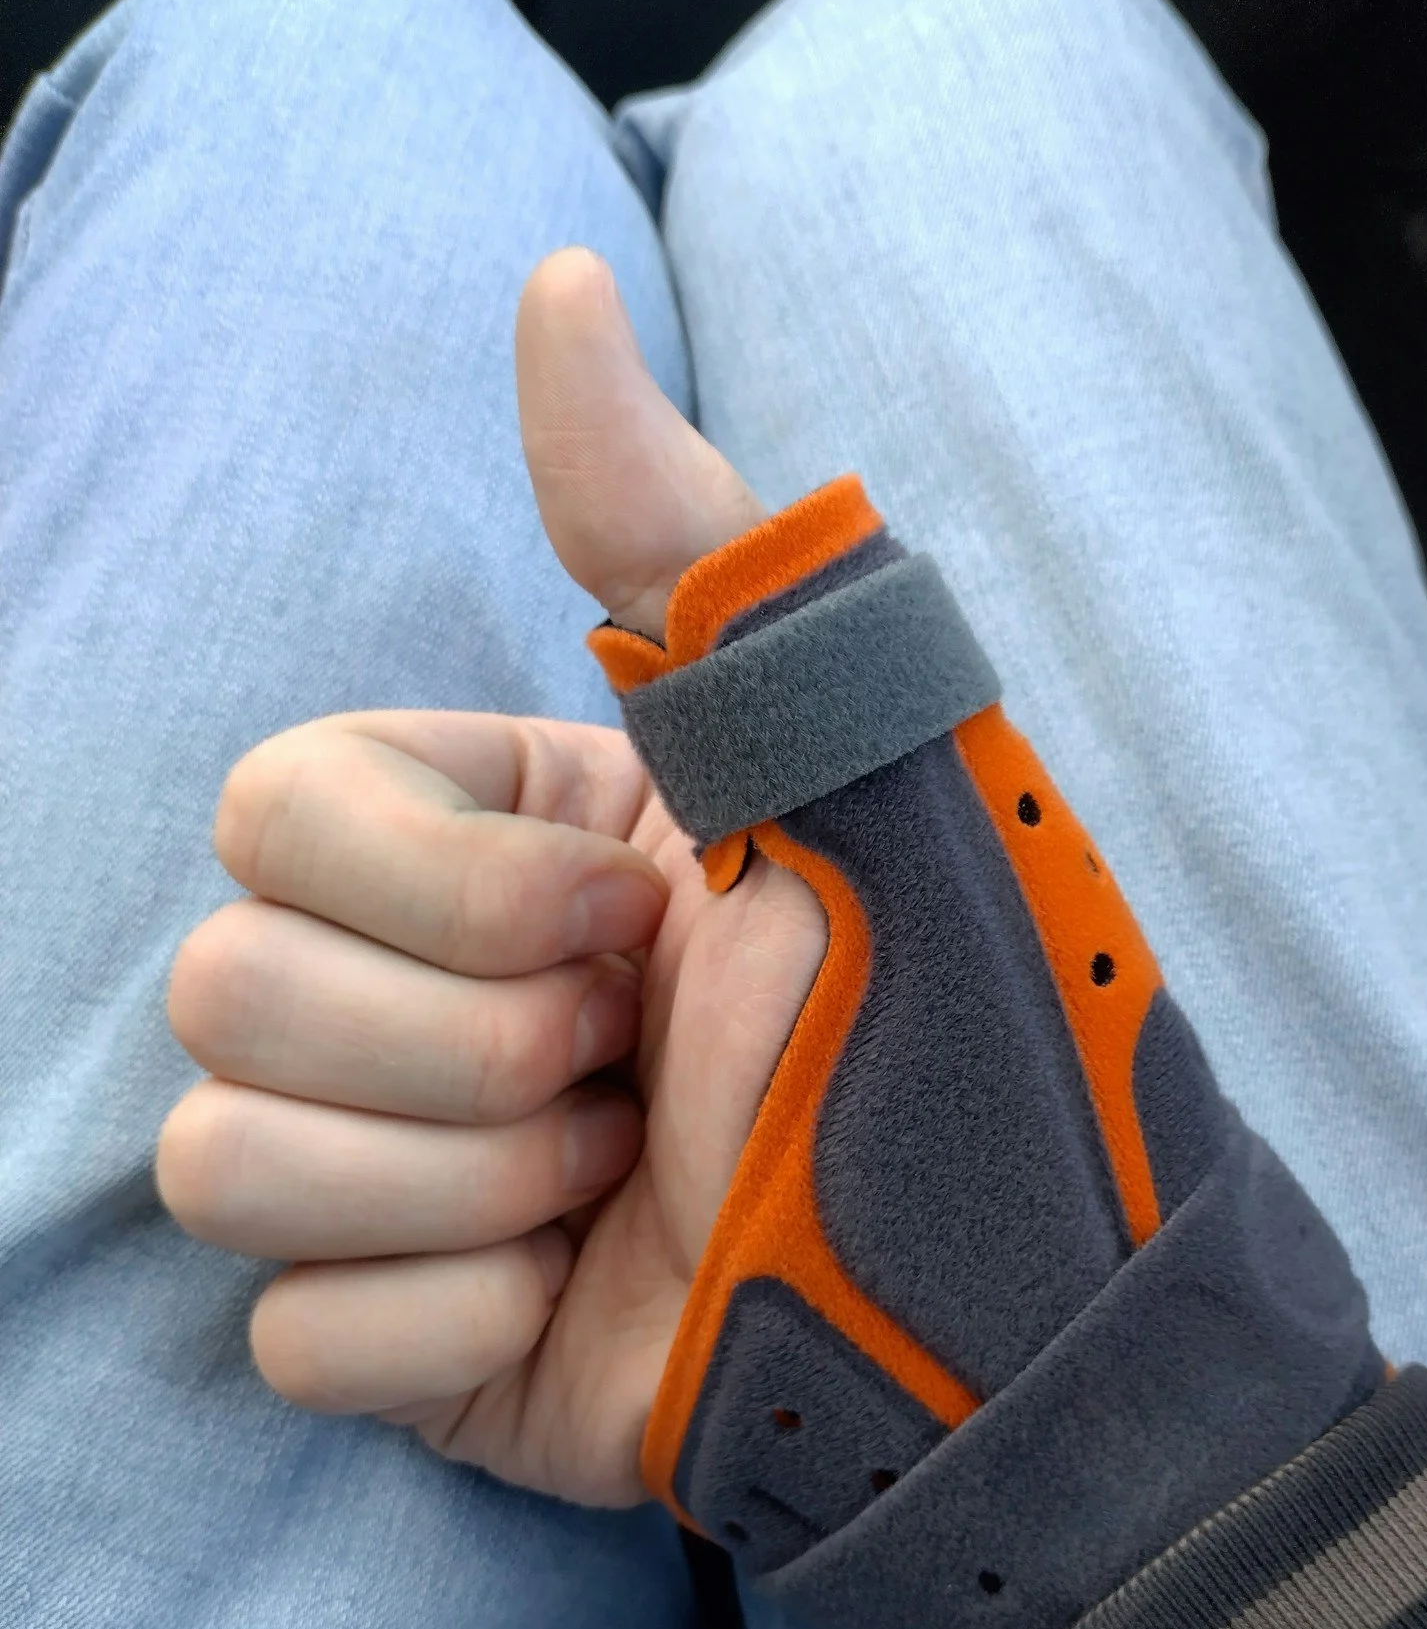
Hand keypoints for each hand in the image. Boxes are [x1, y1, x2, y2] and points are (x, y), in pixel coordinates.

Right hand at [156, 250, 827, 1502]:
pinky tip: (578, 1304)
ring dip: (460, 1186)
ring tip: (622, 1181)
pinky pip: (292, 1339)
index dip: (445, 883)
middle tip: (634, 1064)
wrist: (1004, 1312)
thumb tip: (557, 286)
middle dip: (466, 1047)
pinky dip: (449, 1332)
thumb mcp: (845, 755)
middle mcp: (426, 992)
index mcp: (500, 840)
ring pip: (219, 1158)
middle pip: (223, 983)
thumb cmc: (941, 1016)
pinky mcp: (410, 1342)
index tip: (632, 918)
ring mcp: (405, 1175)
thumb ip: (683, 540)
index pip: (275, 805)